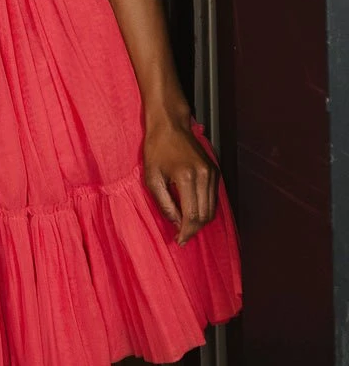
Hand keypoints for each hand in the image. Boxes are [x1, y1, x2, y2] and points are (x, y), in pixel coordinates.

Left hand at [142, 114, 218, 245]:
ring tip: (186, 226)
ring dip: (200, 221)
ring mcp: (212, 172)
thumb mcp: (152, 177)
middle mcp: (205, 175)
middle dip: (194, 230)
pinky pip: (214, 197)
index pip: (193, 215)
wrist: (170, 125)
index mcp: (187, 177)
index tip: (179, 240)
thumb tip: (176, 222)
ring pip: (212, 208)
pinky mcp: (214, 170)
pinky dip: (205, 208)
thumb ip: (164, 203)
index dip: (186, 232)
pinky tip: (192, 211)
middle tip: (182, 236)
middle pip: (206, 215)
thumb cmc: (157, 148)